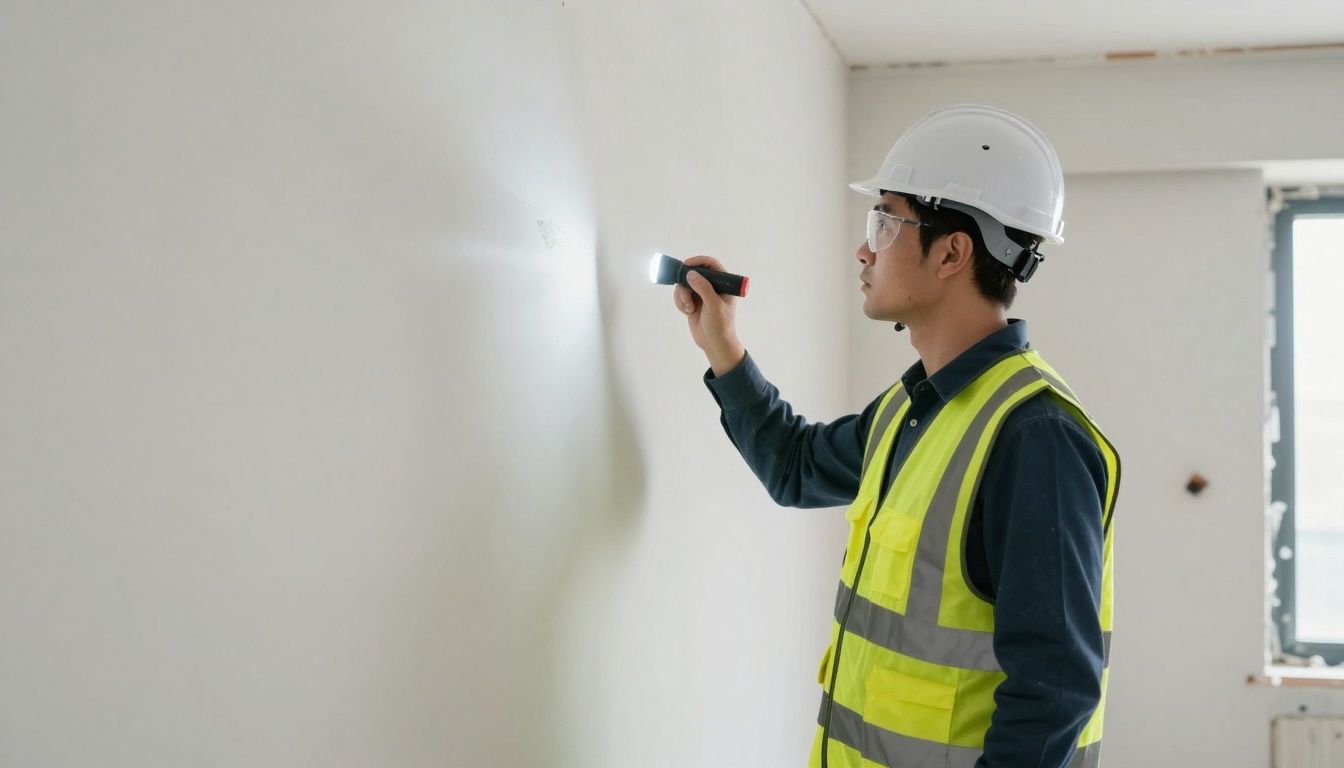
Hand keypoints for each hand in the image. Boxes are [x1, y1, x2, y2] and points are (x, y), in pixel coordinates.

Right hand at [674, 255, 744, 374]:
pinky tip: (687, 312)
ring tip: (689, 309)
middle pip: (693, 273)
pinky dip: (680, 303)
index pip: (711, 265)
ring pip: (684, 284)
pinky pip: (680, 295)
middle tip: (687, 298)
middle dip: (686, 285)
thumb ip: (703, 288)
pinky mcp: (692, 301)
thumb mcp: (714, 306)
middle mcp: (712, 286)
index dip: (698, 261)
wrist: (714, 344)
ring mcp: (701, 294)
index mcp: (723, 284)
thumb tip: (690, 274)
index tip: (686, 265)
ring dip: (682, 296)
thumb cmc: (720, 326)